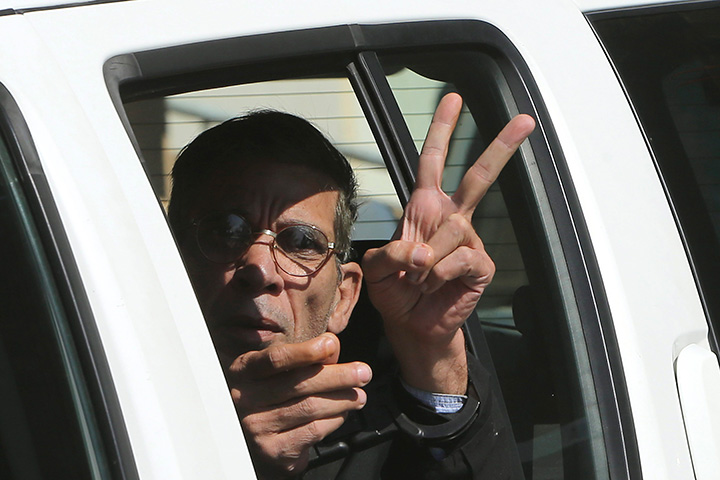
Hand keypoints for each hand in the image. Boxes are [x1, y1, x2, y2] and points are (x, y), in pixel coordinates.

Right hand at [227, 333, 371, 478]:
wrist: (258, 441)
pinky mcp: (272, 450)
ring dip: (342, 399)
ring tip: (359, 395)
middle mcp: (244, 398)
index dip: (305, 351)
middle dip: (338, 376)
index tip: (331, 344)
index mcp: (244, 370)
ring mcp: (256, 426)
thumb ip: (306, 357)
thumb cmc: (275, 396)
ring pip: (309, 407)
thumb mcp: (282, 370)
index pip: (275, 358)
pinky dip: (334, 420)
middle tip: (364, 372)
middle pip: (299, 384)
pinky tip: (343, 413)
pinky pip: (313, 430)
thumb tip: (332, 346)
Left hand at [363, 93, 534, 393]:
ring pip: (452, 232)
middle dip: (500, 147)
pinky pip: (460, 259)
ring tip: (418, 279)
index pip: (432, 161)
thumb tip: (418, 252)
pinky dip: (439, 274)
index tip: (453, 99)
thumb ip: (388, 253)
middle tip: (525, 121)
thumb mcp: (376, 269)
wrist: (413, 325)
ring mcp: (468, 241)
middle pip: (478, 177)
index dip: (442, 131)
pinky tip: (435, 285)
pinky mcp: (480, 265)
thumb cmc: (395, 292)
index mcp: (424, 209)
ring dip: (426, 260)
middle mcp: (450, 218)